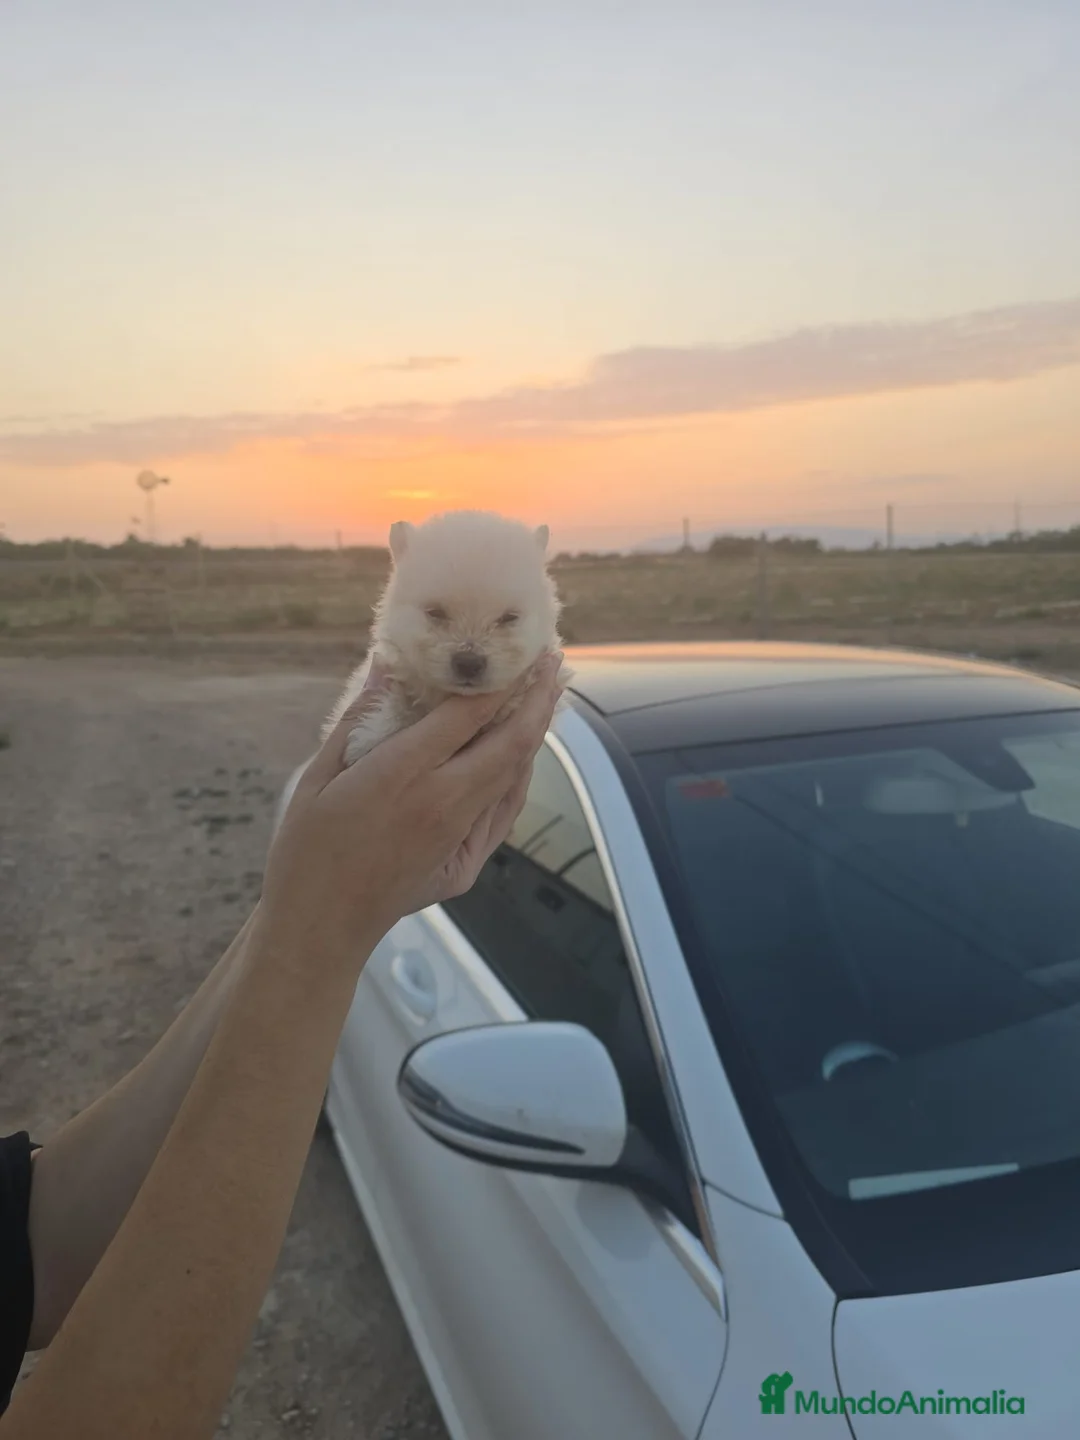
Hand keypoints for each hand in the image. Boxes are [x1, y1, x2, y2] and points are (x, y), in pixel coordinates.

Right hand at [258, 651, 564, 963]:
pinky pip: (504, 810)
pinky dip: (519, 776)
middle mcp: (441, 801)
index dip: (499, 681)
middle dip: (537, 699)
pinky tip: (524, 754)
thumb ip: (358, 719)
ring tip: (547, 696)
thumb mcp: (318, 775)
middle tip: (552, 662)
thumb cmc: (307, 848)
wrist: (321, 925)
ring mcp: (458, 835)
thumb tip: (384, 666)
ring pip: (513, 774)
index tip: (520, 652)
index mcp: (400, 774)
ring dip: (535, 733)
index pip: (467, 715)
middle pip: (509, 742)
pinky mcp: (465, 863)